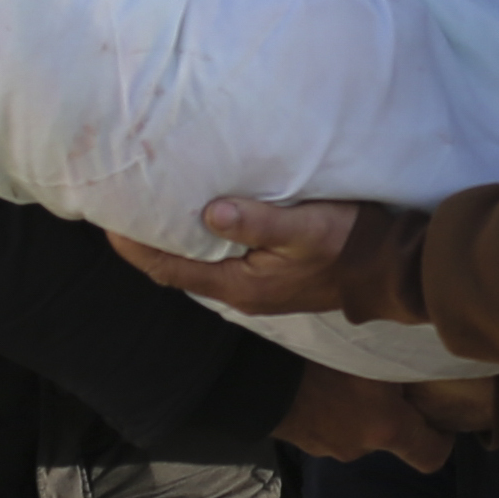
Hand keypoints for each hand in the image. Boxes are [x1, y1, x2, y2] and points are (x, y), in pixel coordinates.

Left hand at [108, 197, 365, 316]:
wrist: (392, 270)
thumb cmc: (351, 244)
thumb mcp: (306, 227)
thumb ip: (257, 221)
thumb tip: (209, 212)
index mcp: (239, 285)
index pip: (166, 268)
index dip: (132, 247)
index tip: (106, 218)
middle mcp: (240, 293)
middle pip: (176, 268)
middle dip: (146, 242)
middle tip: (122, 205)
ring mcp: (256, 288)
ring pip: (198, 264)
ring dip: (174, 239)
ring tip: (153, 206)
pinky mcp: (271, 278)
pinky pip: (221, 260)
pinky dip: (200, 240)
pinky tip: (200, 218)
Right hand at [274, 363, 453, 474]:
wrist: (252, 377)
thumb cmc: (318, 360)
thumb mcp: (372, 352)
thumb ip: (404, 364)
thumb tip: (430, 358)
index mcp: (386, 429)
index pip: (431, 457)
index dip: (442, 439)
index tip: (441, 419)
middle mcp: (360, 447)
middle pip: (392, 438)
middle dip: (395, 414)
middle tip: (392, 381)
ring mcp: (327, 448)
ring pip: (357, 430)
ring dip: (360, 410)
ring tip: (351, 376)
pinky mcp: (301, 440)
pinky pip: (328, 426)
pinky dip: (331, 410)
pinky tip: (322, 382)